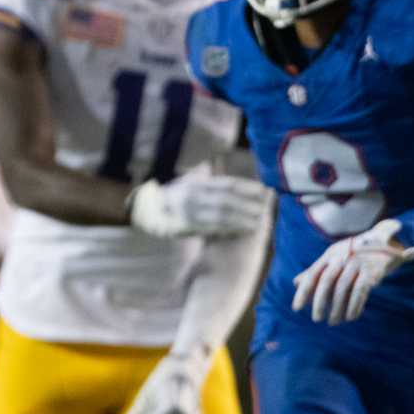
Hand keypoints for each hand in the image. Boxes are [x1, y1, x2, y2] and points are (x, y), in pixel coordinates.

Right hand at [128, 164, 272, 238]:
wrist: (149, 210)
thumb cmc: (178, 197)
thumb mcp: (192, 184)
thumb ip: (212, 183)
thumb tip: (241, 184)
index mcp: (198, 184)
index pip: (227, 184)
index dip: (247, 187)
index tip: (264, 190)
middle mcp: (194, 195)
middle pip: (226, 200)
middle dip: (246, 204)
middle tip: (264, 209)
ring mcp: (190, 211)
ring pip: (220, 214)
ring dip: (240, 218)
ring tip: (257, 222)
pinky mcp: (188, 226)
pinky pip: (211, 227)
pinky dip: (228, 228)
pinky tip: (241, 230)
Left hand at [291, 218, 413, 323]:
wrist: (386, 244)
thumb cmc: (354, 255)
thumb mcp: (334, 259)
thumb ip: (316, 270)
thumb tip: (296, 283)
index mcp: (330, 255)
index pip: (313, 274)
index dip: (304, 292)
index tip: (296, 308)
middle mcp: (342, 257)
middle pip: (327, 281)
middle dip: (320, 302)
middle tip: (316, 319)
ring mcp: (357, 263)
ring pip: (343, 288)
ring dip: (337, 308)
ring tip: (333, 322)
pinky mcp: (372, 271)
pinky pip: (360, 291)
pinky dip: (355, 306)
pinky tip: (351, 317)